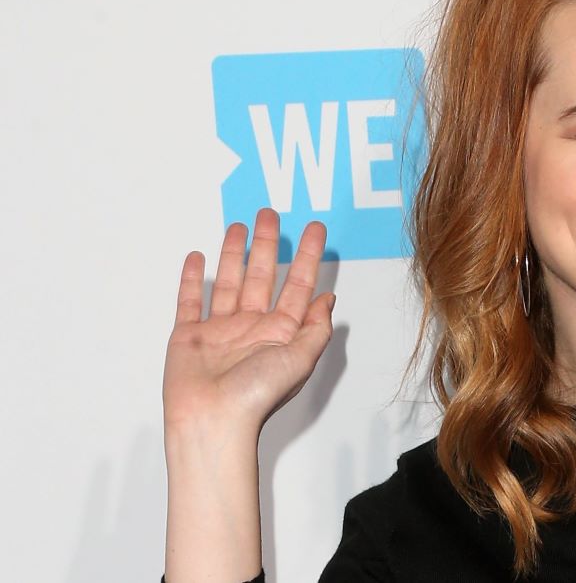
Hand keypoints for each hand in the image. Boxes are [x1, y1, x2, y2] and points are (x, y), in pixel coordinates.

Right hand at [164, 208, 334, 434]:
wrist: (213, 420)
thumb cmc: (257, 396)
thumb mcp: (301, 359)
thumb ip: (316, 328)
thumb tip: (329, 298)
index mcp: (281, 332)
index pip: (298, 284)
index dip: (307, 255)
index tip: (314, 228)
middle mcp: (252, 327)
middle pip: (261, 275)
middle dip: (267, 244)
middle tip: (269, 213)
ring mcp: (220, 330)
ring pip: (228, 281)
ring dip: (233, 253)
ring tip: (238, 225)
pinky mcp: (189, 336)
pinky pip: (190, 301)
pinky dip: (192, 279)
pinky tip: (197, 257)